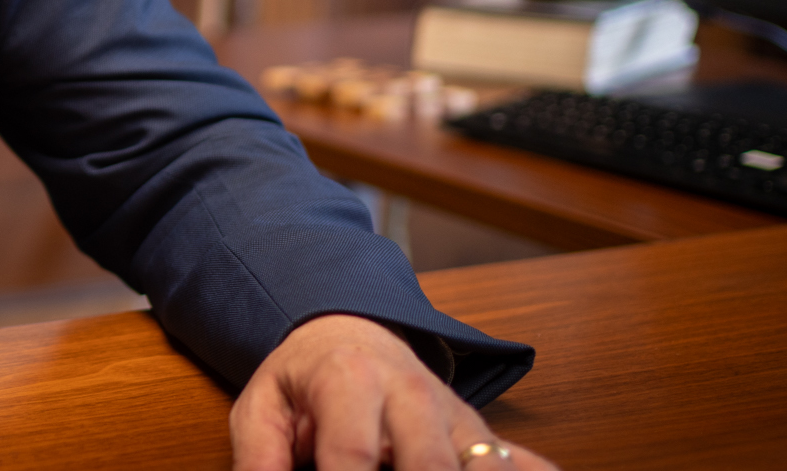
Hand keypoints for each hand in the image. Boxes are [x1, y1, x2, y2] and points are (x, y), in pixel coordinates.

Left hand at [230, 314, 557, 470]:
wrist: (351, 329)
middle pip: (430, 465)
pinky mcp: (486, 437)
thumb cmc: (304, 379)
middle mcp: (413, 393)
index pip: (350, 453)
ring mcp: (456, 416)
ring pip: (482, 466)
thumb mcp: (262, 408)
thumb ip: (258, 457)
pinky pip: (527, 463)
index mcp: (349, 379)